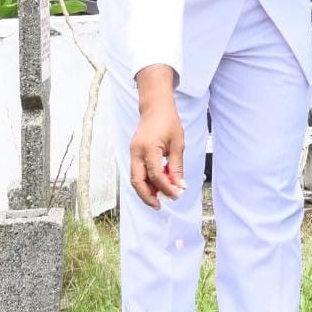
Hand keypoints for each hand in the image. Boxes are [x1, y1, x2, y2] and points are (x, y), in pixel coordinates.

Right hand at [130, 65, 184, 209]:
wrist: (155, 106)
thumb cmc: (168, 121)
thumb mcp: (178, 143)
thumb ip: (177, 166)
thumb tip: (179, 186)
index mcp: (149, 148)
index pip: (155, 175)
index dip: (166, 188)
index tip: (176, 195)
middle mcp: (136, 151)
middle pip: (137, 181)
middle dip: (147, 196)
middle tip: (159, 205)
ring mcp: (132, 152)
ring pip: (135, 178)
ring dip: (146, 190)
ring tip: (159, 197)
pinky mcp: (133, 152)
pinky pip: (137, 171)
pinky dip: (145, 181)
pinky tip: (156, 185)